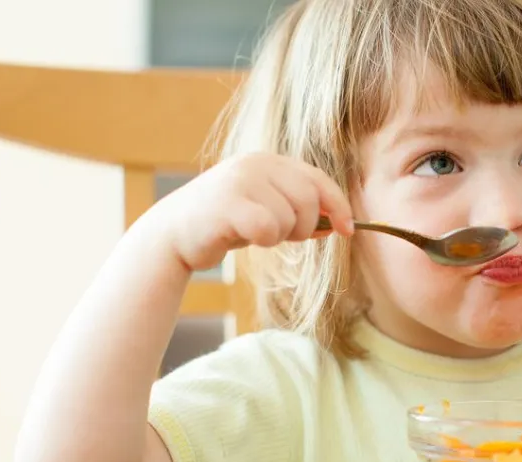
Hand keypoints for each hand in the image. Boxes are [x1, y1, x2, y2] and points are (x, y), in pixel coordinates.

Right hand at [155, 152, 354, 271]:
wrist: (174, 235)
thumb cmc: (224, 224)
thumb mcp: (266, 210)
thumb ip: (297, 210)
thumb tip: (337, 223)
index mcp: (269, 161)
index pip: (318, 179)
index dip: (338, 205)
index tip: (348, 230)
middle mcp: (256, 164)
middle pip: (309, 199)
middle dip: (305, 226)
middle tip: (284, 237)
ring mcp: (240, 180)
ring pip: (289, 218)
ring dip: (278, 236)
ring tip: (254, 234)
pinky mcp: (228, 203)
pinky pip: (268, 228)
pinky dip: (263, 240)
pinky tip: (242, 236)